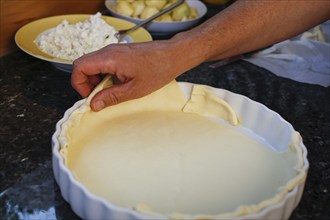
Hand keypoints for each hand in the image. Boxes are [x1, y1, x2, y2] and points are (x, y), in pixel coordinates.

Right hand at [71, 40, 189, 111]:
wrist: (174, 55)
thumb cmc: (158, 70)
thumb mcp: (134, 90)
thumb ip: (111, 97)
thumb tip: (94, 105)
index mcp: (109, 58)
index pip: (79, 67)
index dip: (79, 84)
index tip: (91, 97)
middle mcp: (108, 51)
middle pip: (84, 65)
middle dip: (87, 84)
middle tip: (100, 97)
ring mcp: (114, 50)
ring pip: (94, 65)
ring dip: (97, 81)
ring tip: (112, 91)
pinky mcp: (120, 53)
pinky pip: (104, 63)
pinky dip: (106, 76)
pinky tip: (119, 84)